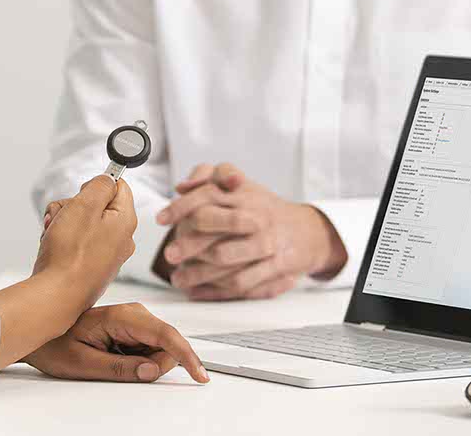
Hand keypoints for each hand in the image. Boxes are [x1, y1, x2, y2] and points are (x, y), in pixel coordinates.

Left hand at [24, 302, 210, 383]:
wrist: (40, 334)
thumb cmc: (55, 345)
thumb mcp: (84, 363)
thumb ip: (120, 368)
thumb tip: (151, 370)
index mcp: (122, 316)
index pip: (166, 335)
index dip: (186, 356)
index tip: (200, 375)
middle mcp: (133, 314)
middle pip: (167, 345)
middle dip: (156, 365)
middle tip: (125, 372)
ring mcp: (134, 320)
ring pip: (160, 349)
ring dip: (145, 364)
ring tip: (110, 361)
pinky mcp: (132, 329)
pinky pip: (149, 350)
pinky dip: (139, 361)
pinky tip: (114, 358)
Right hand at [32, 175, 136, 311]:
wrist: (57, 295)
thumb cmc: (70, 254)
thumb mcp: (85, 205)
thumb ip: (100, 185)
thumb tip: (108, 180)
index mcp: (125, 221)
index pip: (119, 186)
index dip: (95, 186)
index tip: (81, 194)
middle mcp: (120, 239)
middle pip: (96, 205)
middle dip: (73, 206)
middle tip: (63, 217)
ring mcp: (106, 255)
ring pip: (83, 223)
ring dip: (64, 222)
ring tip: (55, 235)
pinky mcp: (91, 266)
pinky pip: (77, 242)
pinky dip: (63, 240)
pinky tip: (54, 248)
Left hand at [153, 162, 346, 300]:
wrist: (308, 232)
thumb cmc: (264, 209)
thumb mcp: (240, 186)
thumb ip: (209, 178)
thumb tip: (182, 187)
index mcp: (243, 193)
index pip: (207, 194)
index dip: (181, 206)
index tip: (162, 219)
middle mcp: (255, 215)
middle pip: (212, 224)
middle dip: (187, 242)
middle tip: (170, 254)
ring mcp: (266, 242)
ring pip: (223, 257)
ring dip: (197, 271)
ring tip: (179, 278)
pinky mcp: (276, 267)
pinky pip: (242, 282)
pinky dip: (216, 290)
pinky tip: (198, 291)